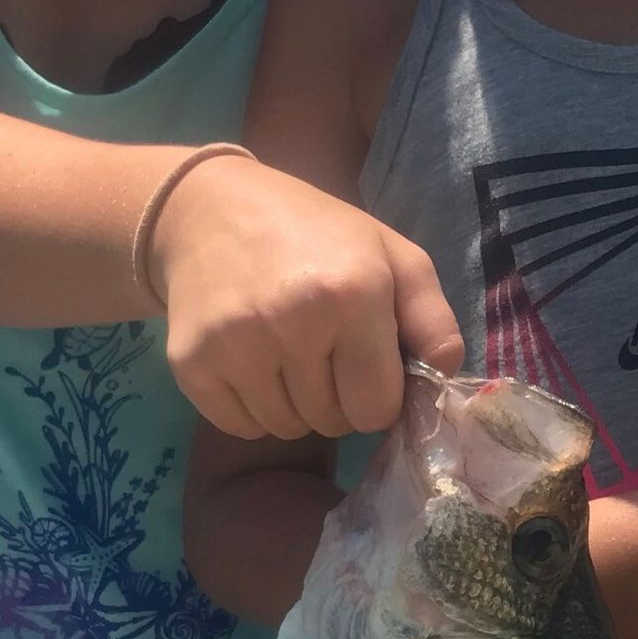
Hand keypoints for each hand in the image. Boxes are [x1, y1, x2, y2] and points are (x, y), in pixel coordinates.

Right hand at [154, 155, 463, 440]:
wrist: (212, 210)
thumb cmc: (316, 233)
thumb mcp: (390, 254)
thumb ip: (431, 318)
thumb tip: (446, 377)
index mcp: (352, 292)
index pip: (377, 408)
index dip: (379, 393)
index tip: (366, 361)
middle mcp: (293, 321)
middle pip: (332, 421)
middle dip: (338, 397)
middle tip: (323, 348)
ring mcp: (236, 345)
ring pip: (286, 428)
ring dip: (296, 404)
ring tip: (288, 350)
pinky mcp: (191, 363)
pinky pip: (240, 427)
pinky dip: (253, 407)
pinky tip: (253, 358)